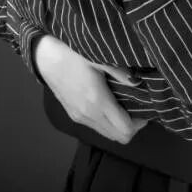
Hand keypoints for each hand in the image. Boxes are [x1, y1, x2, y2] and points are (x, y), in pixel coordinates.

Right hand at [34, 35, 148, 144]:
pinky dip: (107, 122)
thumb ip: (122, 73)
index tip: (144, 108)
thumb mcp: (100, 58)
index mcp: (98, 102)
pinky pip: (96, 127)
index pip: (125, 130)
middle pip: (118, 138)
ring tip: (124, 104)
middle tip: (137, 107)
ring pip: (107, 134)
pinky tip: (108, 103)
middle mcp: (89, 115)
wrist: (46, 57)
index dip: (140, 123)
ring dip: (119, 125)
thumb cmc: (75, 53)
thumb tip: (141, 83)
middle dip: (132, 126)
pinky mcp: (73, 115)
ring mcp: (79, 117)